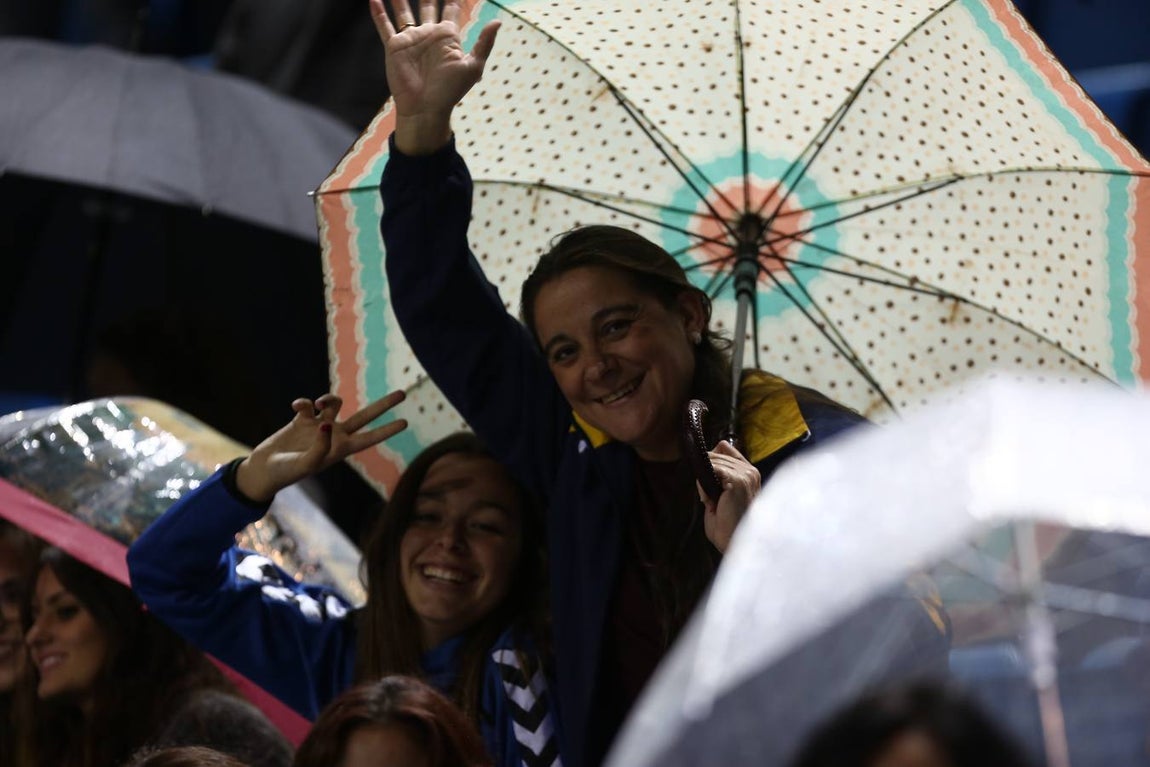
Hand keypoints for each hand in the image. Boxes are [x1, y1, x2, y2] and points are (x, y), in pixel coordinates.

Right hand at [235, 391, 407, 502]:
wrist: (264, 470)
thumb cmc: (287, 472)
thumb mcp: (307, 464)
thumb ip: (321, 445)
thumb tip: (327, 423)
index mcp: (340, 449)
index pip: (370, 438)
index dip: (387, 431)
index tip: (405, 423)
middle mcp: (334, 435)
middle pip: (364, 416)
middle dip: (383, 406)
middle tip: (402, 393)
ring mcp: (318, 425)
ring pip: (335, 403)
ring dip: (329, 398)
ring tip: (317, 404)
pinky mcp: (301, 419)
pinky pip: (307, 404)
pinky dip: (303, 402)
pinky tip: (297, 407)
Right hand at [370, 0, 500, 153]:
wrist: (425, 108)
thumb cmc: (450, 91)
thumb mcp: (473, 67)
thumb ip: (484, 43)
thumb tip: (498, 21)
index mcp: (448, 36)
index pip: (451, 8)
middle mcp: (429, 34)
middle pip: (428, 4)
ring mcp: (411, 39)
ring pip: (404, 11)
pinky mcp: (394, 47)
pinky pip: (385, 26)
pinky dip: (379, 13)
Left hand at [699, 440, 760, 553]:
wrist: (733, 544)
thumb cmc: (727, 526)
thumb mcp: (720, 496)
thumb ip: (715, 477)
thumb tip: (704, 462)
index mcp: (750, 474)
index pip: (725, 447)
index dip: (711, 457)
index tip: (703, 473)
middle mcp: (751, 471)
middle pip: (717, 452)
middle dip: (706, 471)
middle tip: (710, 499)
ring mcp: (746, 475)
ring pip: (713, 460)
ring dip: (705, 480)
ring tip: (713, 502)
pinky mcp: (739, 480)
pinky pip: (712, 469)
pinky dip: (705, 485)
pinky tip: (711, 501)